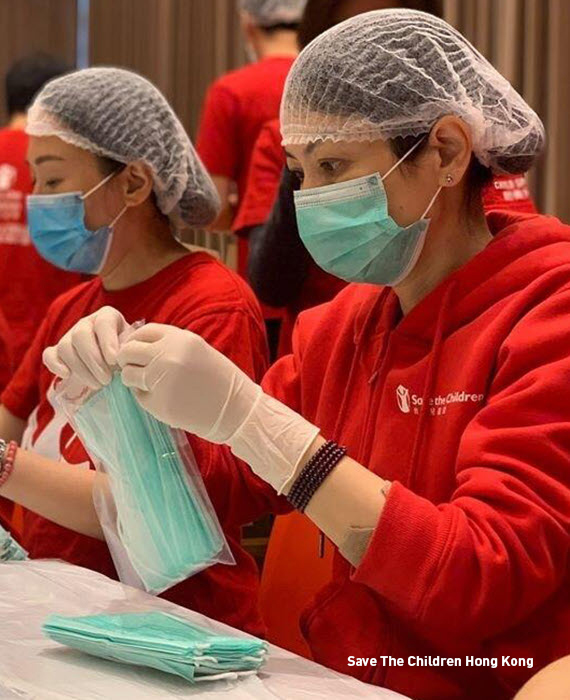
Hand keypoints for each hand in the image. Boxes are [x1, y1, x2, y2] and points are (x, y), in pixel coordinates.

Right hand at [43, 306, 128, 390]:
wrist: (117, 364)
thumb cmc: (128, 355)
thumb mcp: (133, 349)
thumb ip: (130, 350)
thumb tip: (126, 360)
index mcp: (107, 316)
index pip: (104, 323)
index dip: (107, 342)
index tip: (114, 361)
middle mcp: (87, 323)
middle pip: (81, 335)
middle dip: (93, 360)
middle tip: (106, 379)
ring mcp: (70, 335)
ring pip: (66, 347)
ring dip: (80, 369)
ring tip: (97, 384)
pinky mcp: (58, 351)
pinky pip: (49, 354)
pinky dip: (55, 365)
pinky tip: (66, 375)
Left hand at [118, 323, 319, 492]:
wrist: (237, 410)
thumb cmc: (219, 380)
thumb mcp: (197, 351)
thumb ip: (170, 345)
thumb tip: (137, 344)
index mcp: (180, 339)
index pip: (143, 332)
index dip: (136, 341)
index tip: (136, 350)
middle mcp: (168, 355)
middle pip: (128, 350)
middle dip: (126, 359)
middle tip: (133, 368)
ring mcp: (161, 380)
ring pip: (128, 374)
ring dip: (132, 378)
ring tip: (147, 384)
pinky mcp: (159, 404)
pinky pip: (138, 396)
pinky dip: (144, 396)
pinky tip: (162, 398)